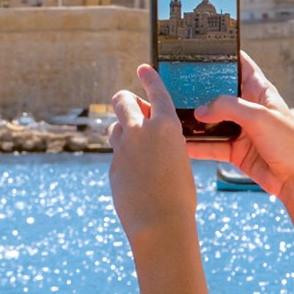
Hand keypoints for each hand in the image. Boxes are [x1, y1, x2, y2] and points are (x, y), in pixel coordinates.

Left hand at [108, 64, 198, 242]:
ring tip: (137, 146)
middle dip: (125, 100)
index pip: (156, 92)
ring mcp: (123, 148)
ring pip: (115, 126)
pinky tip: (137, 176)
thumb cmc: (180, 196)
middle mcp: (141, 131)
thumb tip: (150, 140)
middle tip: (131, 108)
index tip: (142, 68)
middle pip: (122, 100)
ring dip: (123, 130)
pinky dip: (125, 158)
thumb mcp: (180, 160)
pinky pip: (117, 154)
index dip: (149, 77)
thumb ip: (164, 143)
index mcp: (167, 126)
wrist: (160, 224)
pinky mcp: (113, 166)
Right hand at [187, 52, 293, 200]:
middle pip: (219, 92)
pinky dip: (196, 145)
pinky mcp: (234, 150)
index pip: (240, 65)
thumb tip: (200, 110)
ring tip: (172, 113)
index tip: (200, 50)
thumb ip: (228, 107)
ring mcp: (240, 129)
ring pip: (211, 120)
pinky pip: (210, 145)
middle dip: (199, 88)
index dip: (223, 56)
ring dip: (194, 119)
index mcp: (260, 91)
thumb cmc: (290, 144)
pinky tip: (180, 143)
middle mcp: (248, 108)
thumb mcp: (259, 116)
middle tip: (175, 83)